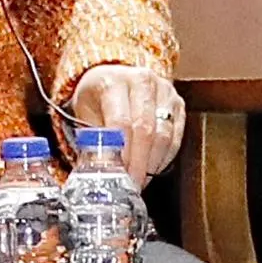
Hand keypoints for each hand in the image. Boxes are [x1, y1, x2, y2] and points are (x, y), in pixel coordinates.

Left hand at [65, 60, 186, 177]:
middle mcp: (141, 81)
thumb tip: (99, 172)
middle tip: (131, 184)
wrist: (113, 78)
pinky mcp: (177, 103)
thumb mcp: (84, 116)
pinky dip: (165, 158)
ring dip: (152, 163)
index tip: (117, 176)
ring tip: (140, 178)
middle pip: (146, 130)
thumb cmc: (97, 98)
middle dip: (138, 164)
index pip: (121, 122)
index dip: (121, 154)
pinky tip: (152, 167)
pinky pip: (176, 137)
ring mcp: (163, 91)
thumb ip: (92, 144)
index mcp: (113, 82)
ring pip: (165, 135)